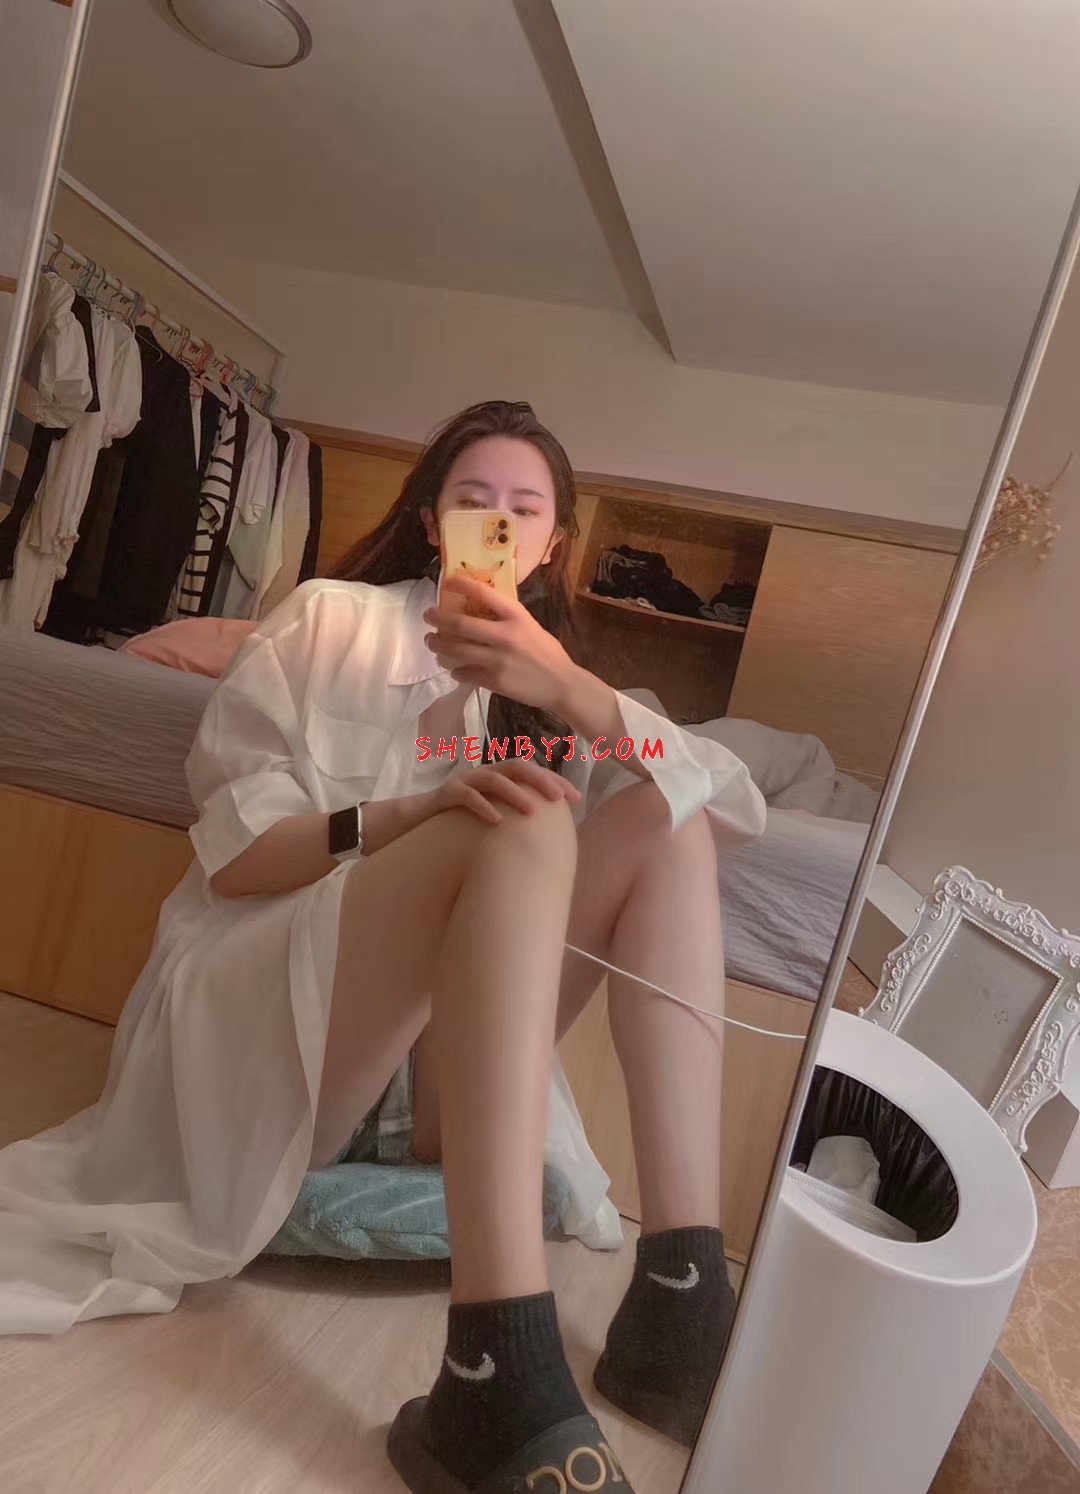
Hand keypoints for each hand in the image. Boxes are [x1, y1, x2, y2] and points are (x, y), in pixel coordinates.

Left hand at [423, 576, 575, 713]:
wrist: (561, 684)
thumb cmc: (547, 652)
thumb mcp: (530, 626)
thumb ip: (507, 619)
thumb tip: (480, 610)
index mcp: (516, 616)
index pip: (483, 593)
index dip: (461, 584)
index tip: (447, 580)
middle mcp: (505, 635)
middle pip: (460, 624)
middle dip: (438, 619)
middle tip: (428, 616)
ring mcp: (498, 660)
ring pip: (456, 650)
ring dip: (438, 646)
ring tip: (432, 642)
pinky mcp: (494, 681)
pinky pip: (464, 673)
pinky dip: (455, 670)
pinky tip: (454, 668)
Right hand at [427, 758, 580, 824]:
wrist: (415, 818)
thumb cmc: (457, 819)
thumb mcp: (490, 812)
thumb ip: (512, 810)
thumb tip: (545, 824)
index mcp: (497, 776)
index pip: (531, 770)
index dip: (554, 780)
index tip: (575, 797)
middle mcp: (483, 773)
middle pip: (516, 767)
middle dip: (541, 781)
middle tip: (559, 800)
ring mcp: (464, 780)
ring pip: (494, 779)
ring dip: (516, 794)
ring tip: (533, 811)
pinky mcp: (446, 794)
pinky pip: (467, 796)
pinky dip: (484, 807)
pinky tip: (497, 821)